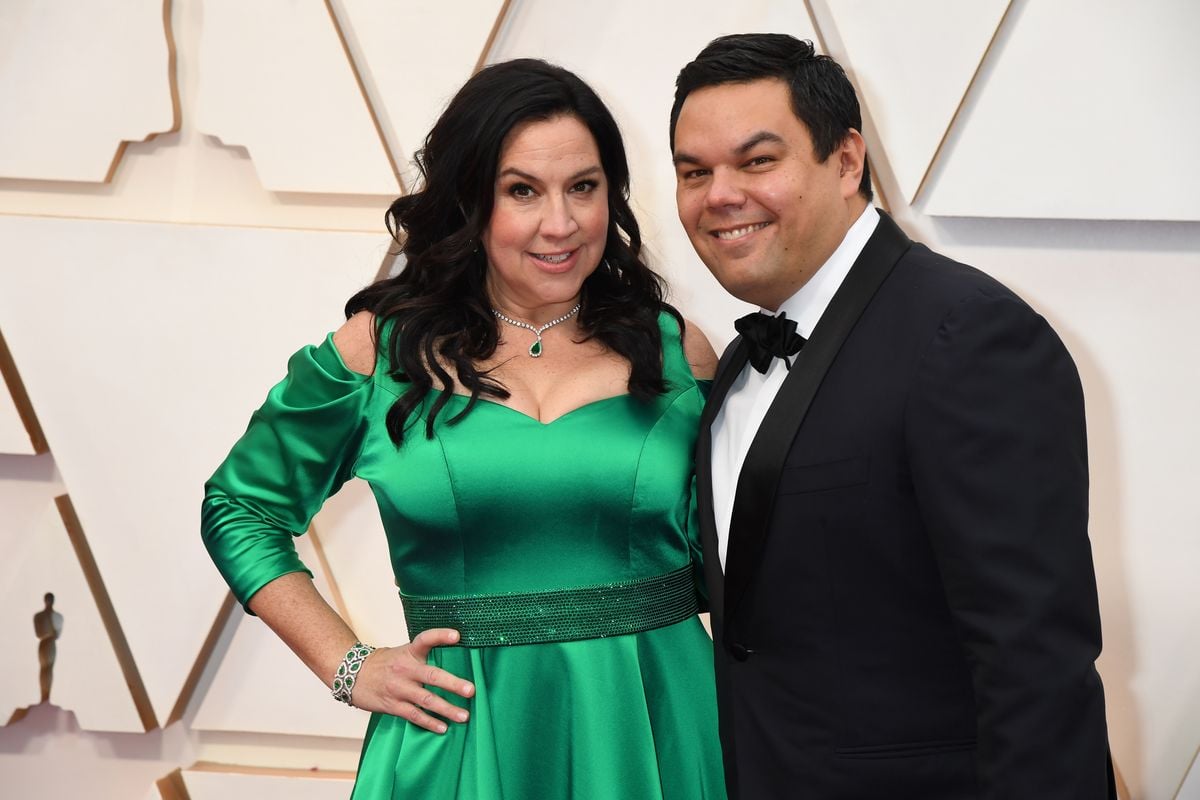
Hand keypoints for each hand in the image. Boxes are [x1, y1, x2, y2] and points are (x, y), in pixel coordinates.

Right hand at [349, 628, 474, 732]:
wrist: (352, 675)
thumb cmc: (385, 663)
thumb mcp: (403, 652)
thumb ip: (424, 656)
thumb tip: (455, 659)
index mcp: (409, 652)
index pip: (426, 639)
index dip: (441, 635)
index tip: (457, 635)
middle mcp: (405, 669)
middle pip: (432, 675)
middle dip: (453, 684)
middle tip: (471, 690)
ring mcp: (398, 688)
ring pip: (426, 700)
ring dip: (446, 709)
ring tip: (464, 716)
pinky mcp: (392, 705)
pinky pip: (414, 715)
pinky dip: (429, 722)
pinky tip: (443, 728)